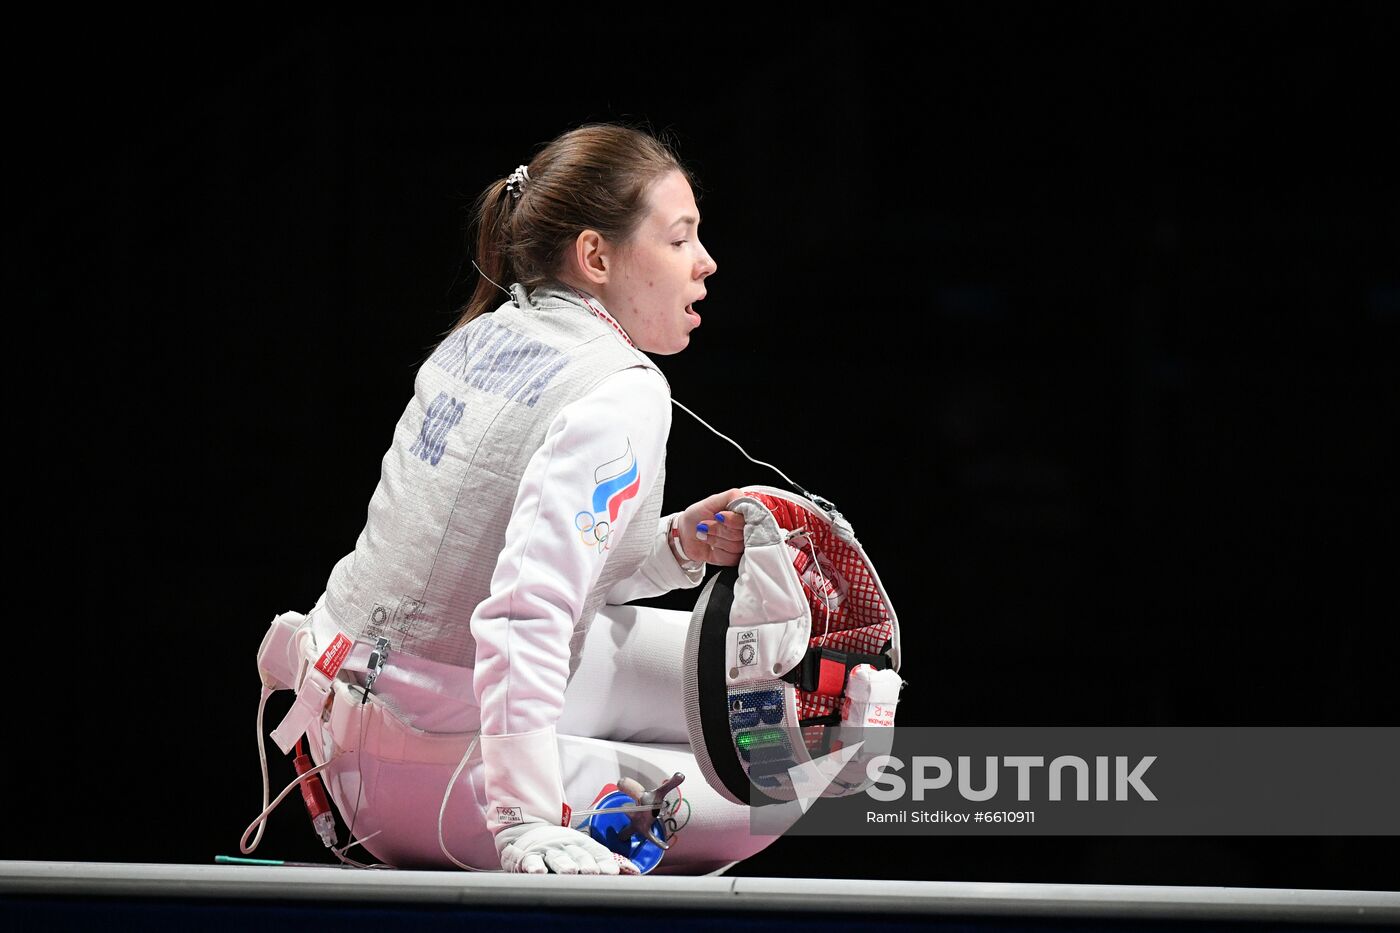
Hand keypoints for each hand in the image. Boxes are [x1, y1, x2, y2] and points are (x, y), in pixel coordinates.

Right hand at [495, 822, 640, 874]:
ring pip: (556, 858)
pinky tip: (538, 871)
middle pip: (577, 855)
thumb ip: (606, 861)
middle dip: (585, 863)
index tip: (612, 870)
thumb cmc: (562, 846)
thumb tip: (635, 872)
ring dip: (563, 864)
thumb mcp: (583, 849)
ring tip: (569, 871)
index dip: (604, 861)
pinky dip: (533, 865)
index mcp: (582, 843)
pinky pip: (530, 860)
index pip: (596, 852)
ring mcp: (548, 850)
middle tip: (591, 871)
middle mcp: (566, 846)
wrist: (529, 830)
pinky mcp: (528, 855)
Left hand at [677, 488, 745, 565]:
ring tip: (705, 533)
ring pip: (736, 546)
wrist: (685, 534)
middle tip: (705, 524)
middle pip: (742, 534)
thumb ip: (732, 497)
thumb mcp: (712, 501)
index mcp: (742, 513)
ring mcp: (740, 545)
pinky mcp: (733, 558)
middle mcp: (745, 529)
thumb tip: (745, 500)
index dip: (733, 520)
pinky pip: (731, 557)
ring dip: (715, 539)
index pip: (750, 519)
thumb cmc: (697, 516)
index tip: (718, 516)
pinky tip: (709, 544)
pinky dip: (716, 551)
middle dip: (719, 529)